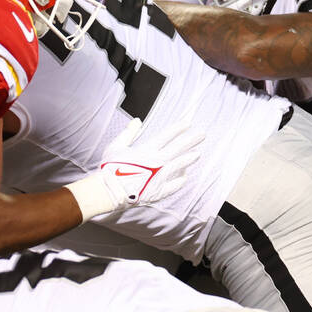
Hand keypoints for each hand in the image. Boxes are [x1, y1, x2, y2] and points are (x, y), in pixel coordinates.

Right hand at [67, 118, 203, 220]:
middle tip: (202, 134)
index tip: (188, 123)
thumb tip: (137, 120)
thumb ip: (129, 133)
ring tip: (198, 153)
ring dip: (190, 158)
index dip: (179, 128)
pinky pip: (174, 184)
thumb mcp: (116, 146)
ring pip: (180, 165)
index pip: (167, 135)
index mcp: (146, 150)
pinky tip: (185, 176)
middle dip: (191, 140)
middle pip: (178, 148)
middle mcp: (156, 162)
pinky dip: (181, 179)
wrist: (109, 191)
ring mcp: (160, 177)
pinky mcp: (159, 191)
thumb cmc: (110, 168)